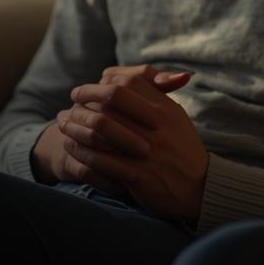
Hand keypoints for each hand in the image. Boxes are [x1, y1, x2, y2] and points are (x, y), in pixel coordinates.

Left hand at [52, 66, 210, 220]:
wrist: (200, 187)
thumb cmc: (182, 148)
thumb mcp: (175, 116)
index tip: (83, 91)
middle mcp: (156, 126)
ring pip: (100, 131)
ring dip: (76, 127)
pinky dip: (82, 153)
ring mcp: (148, 151)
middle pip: (109, 103)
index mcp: (165, 108)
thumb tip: (123, 77)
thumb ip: (154, 94)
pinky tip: (71, 149)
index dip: (100, 85)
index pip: (127, 83)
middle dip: (82, 103)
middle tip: (68, 107)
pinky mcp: (140, 175)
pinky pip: (102, 161)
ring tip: (63, 127)